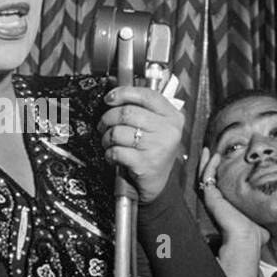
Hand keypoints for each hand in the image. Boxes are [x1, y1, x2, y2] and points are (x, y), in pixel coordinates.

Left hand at [96, 86, 183, 204]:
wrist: (157, 183)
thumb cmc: (154, 152)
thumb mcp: (157, 127)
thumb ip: (143, 110)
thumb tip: (115, 95)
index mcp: (172, 116)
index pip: (146, 95)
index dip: (124, 93)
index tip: (109, 98)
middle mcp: (168, 130)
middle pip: (128, 112)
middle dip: (108, 118)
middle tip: (103, 125)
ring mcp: (158, 147)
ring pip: (119, 132)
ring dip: (107, 137)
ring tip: (109, 142)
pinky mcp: (146, 163)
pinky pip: (117, 151)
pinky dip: (109, 153)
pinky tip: (113, 156)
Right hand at [197, 146, 267, 252]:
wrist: (247, 240)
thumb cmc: (254, 235)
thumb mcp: (258, 219)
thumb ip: (260, 214)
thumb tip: (269, 214)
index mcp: (226, 208)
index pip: (219, 188)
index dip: (219, 176)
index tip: (222, 164)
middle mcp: (217, 203)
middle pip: (209, 181)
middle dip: (209, 166)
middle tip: (210, 153)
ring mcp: (213, 200)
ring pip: (205, 178)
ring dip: (206, 163)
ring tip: (208, 152)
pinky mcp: (211, 198)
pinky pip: (207, 178)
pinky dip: (209, 167)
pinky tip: (215, 157)